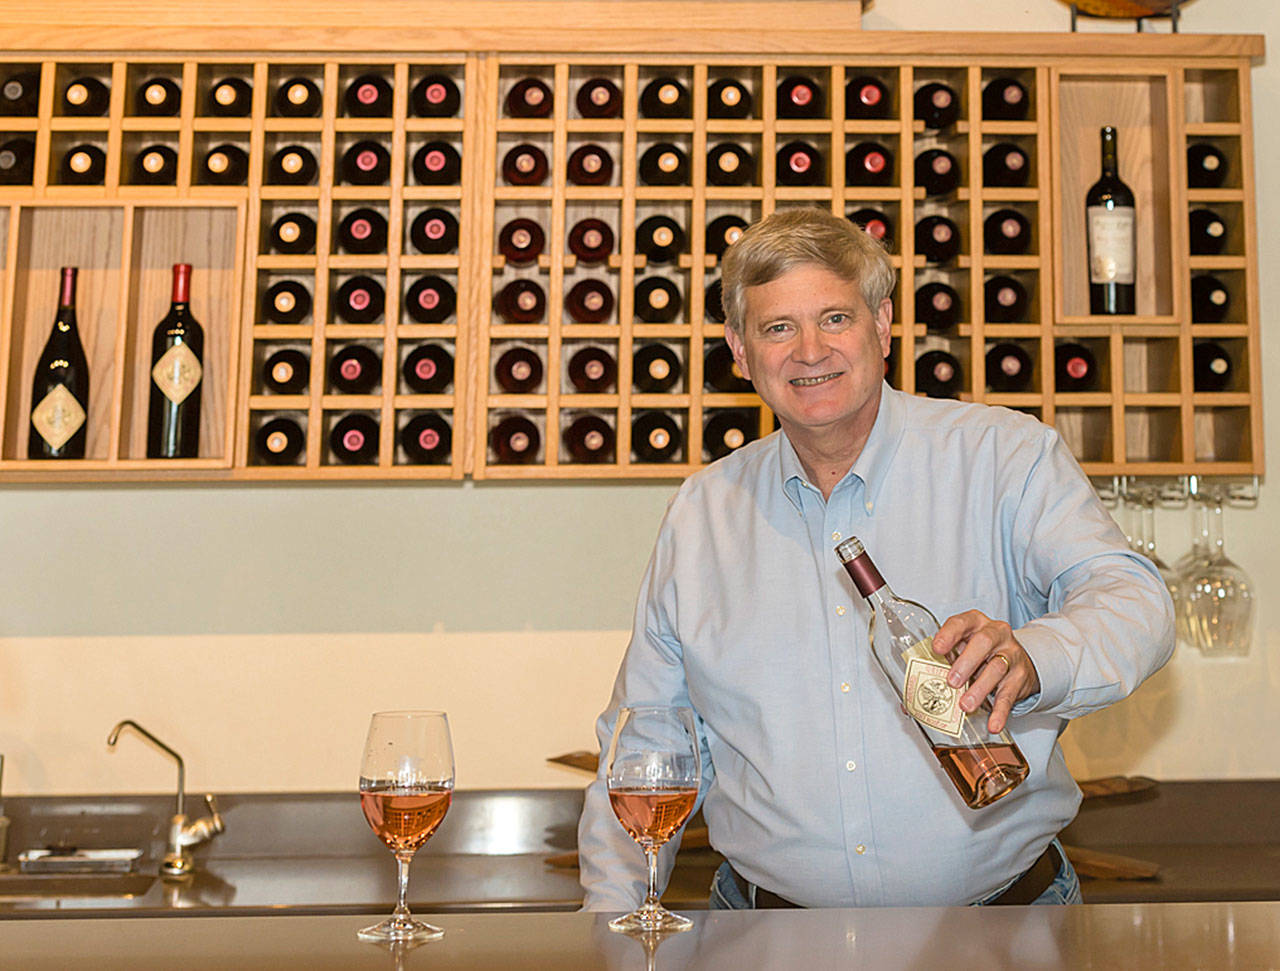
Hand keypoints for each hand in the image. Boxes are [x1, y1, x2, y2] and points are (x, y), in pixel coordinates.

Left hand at [931, 610, 1039, 734]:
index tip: (937, 649)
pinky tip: (993, 724)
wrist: (1018, 661)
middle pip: (983, 642)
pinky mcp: (1019, 677)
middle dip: (966, 662)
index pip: (961, 622)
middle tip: (952, 682)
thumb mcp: (961, 650)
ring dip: (979, 688)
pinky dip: (1000, 711)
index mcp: (974, 623)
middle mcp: (995, 634)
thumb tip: (908, 703)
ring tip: (965, 706)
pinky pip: (1009, 694)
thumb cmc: (980, 653)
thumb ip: (938, 668)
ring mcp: (1010, 654)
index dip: (948, 634)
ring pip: (996, 668)